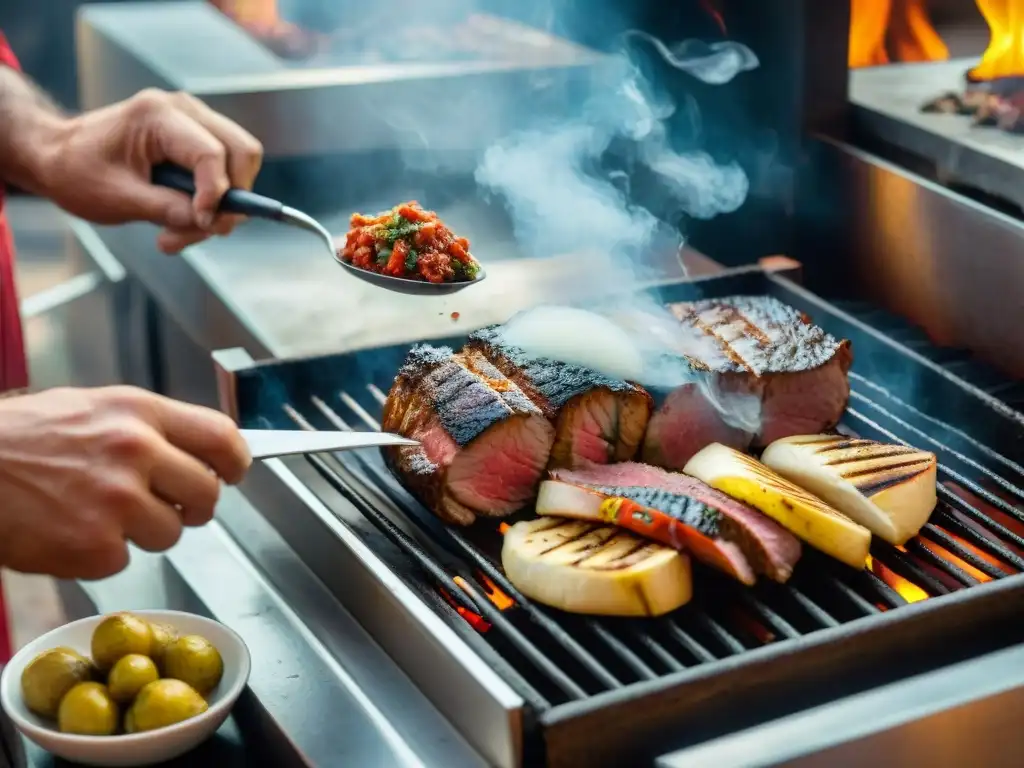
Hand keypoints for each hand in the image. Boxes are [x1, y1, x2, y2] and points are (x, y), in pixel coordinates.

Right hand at [0, 386, 251, 579]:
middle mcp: (135, 451)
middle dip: (193, 506)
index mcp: (138, 412)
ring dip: (143, 533)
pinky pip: (124, 560)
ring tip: (97, 513)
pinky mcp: (93, 546)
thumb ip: (149, 429)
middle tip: (167, 506)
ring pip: (170, 534)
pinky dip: (100, 554)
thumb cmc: (21, 438)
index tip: (234, 473)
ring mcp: (116, 501)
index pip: (222, 437)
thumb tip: (200, 453)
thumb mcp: (92, 408)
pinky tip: (68, 530)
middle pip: (208, 494)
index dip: (237, 461)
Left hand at [40, 89, 262, 253]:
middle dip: (232, 197)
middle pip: (243, 151)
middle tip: (204, 229)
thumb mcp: (119, 198)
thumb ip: (169, 209)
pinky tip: (185, 216)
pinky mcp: (197, 136)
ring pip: (241, 162)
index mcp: (156, 115)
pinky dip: (215, 198)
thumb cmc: (78, 172)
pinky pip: (227, 167)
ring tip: (183, 230)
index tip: (203, 225)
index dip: (215, 195)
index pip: (211, 154)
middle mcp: (183, 109)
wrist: (58, 156)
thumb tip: (214, 222)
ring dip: (224, 202)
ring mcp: (194, 120)